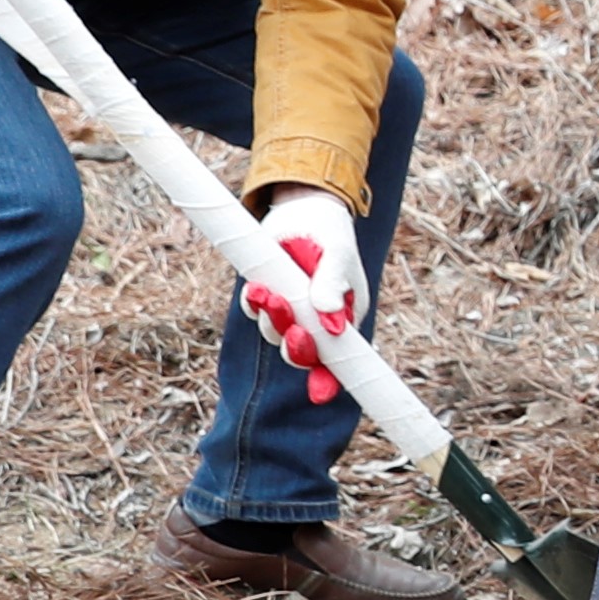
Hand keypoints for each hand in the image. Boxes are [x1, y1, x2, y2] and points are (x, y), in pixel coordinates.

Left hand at [245, 193, 361, 402]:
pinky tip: (257, 288)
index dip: (330, 379)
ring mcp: (291, 309)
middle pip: (304, 352)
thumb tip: (329, 316)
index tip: (320, 393)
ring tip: (266, 292)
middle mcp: (317, 320)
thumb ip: (332, 283)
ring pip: (275, 332)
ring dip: (271, 318)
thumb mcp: (337, 255)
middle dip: (296, 346)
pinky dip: (254, 303)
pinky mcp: (267, 295)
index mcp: (343, 317)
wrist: (302, 206)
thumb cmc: (330, 232)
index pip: (340, 357)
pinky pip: (255, 311)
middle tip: (293, 332)